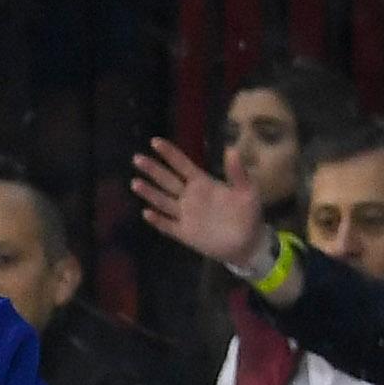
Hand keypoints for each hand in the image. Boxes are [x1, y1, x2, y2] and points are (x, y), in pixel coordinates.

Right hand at [131, 136, 275, 276]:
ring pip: (163, 201)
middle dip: (153, 170)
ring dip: (149, 192)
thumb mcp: (247, 190)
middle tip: (137, 158)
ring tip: (135, 182)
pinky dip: (157, 220)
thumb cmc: (248, 213)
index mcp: (203, 184)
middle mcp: (190, 197)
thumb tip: (231, 149)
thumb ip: (237, 172)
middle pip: (167, 181)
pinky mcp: (183, 233)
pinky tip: (146, 213)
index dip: (169, 154)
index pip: (182, 165)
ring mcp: (185, 215)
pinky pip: (167, 225)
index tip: (155, 142)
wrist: (247, 242)